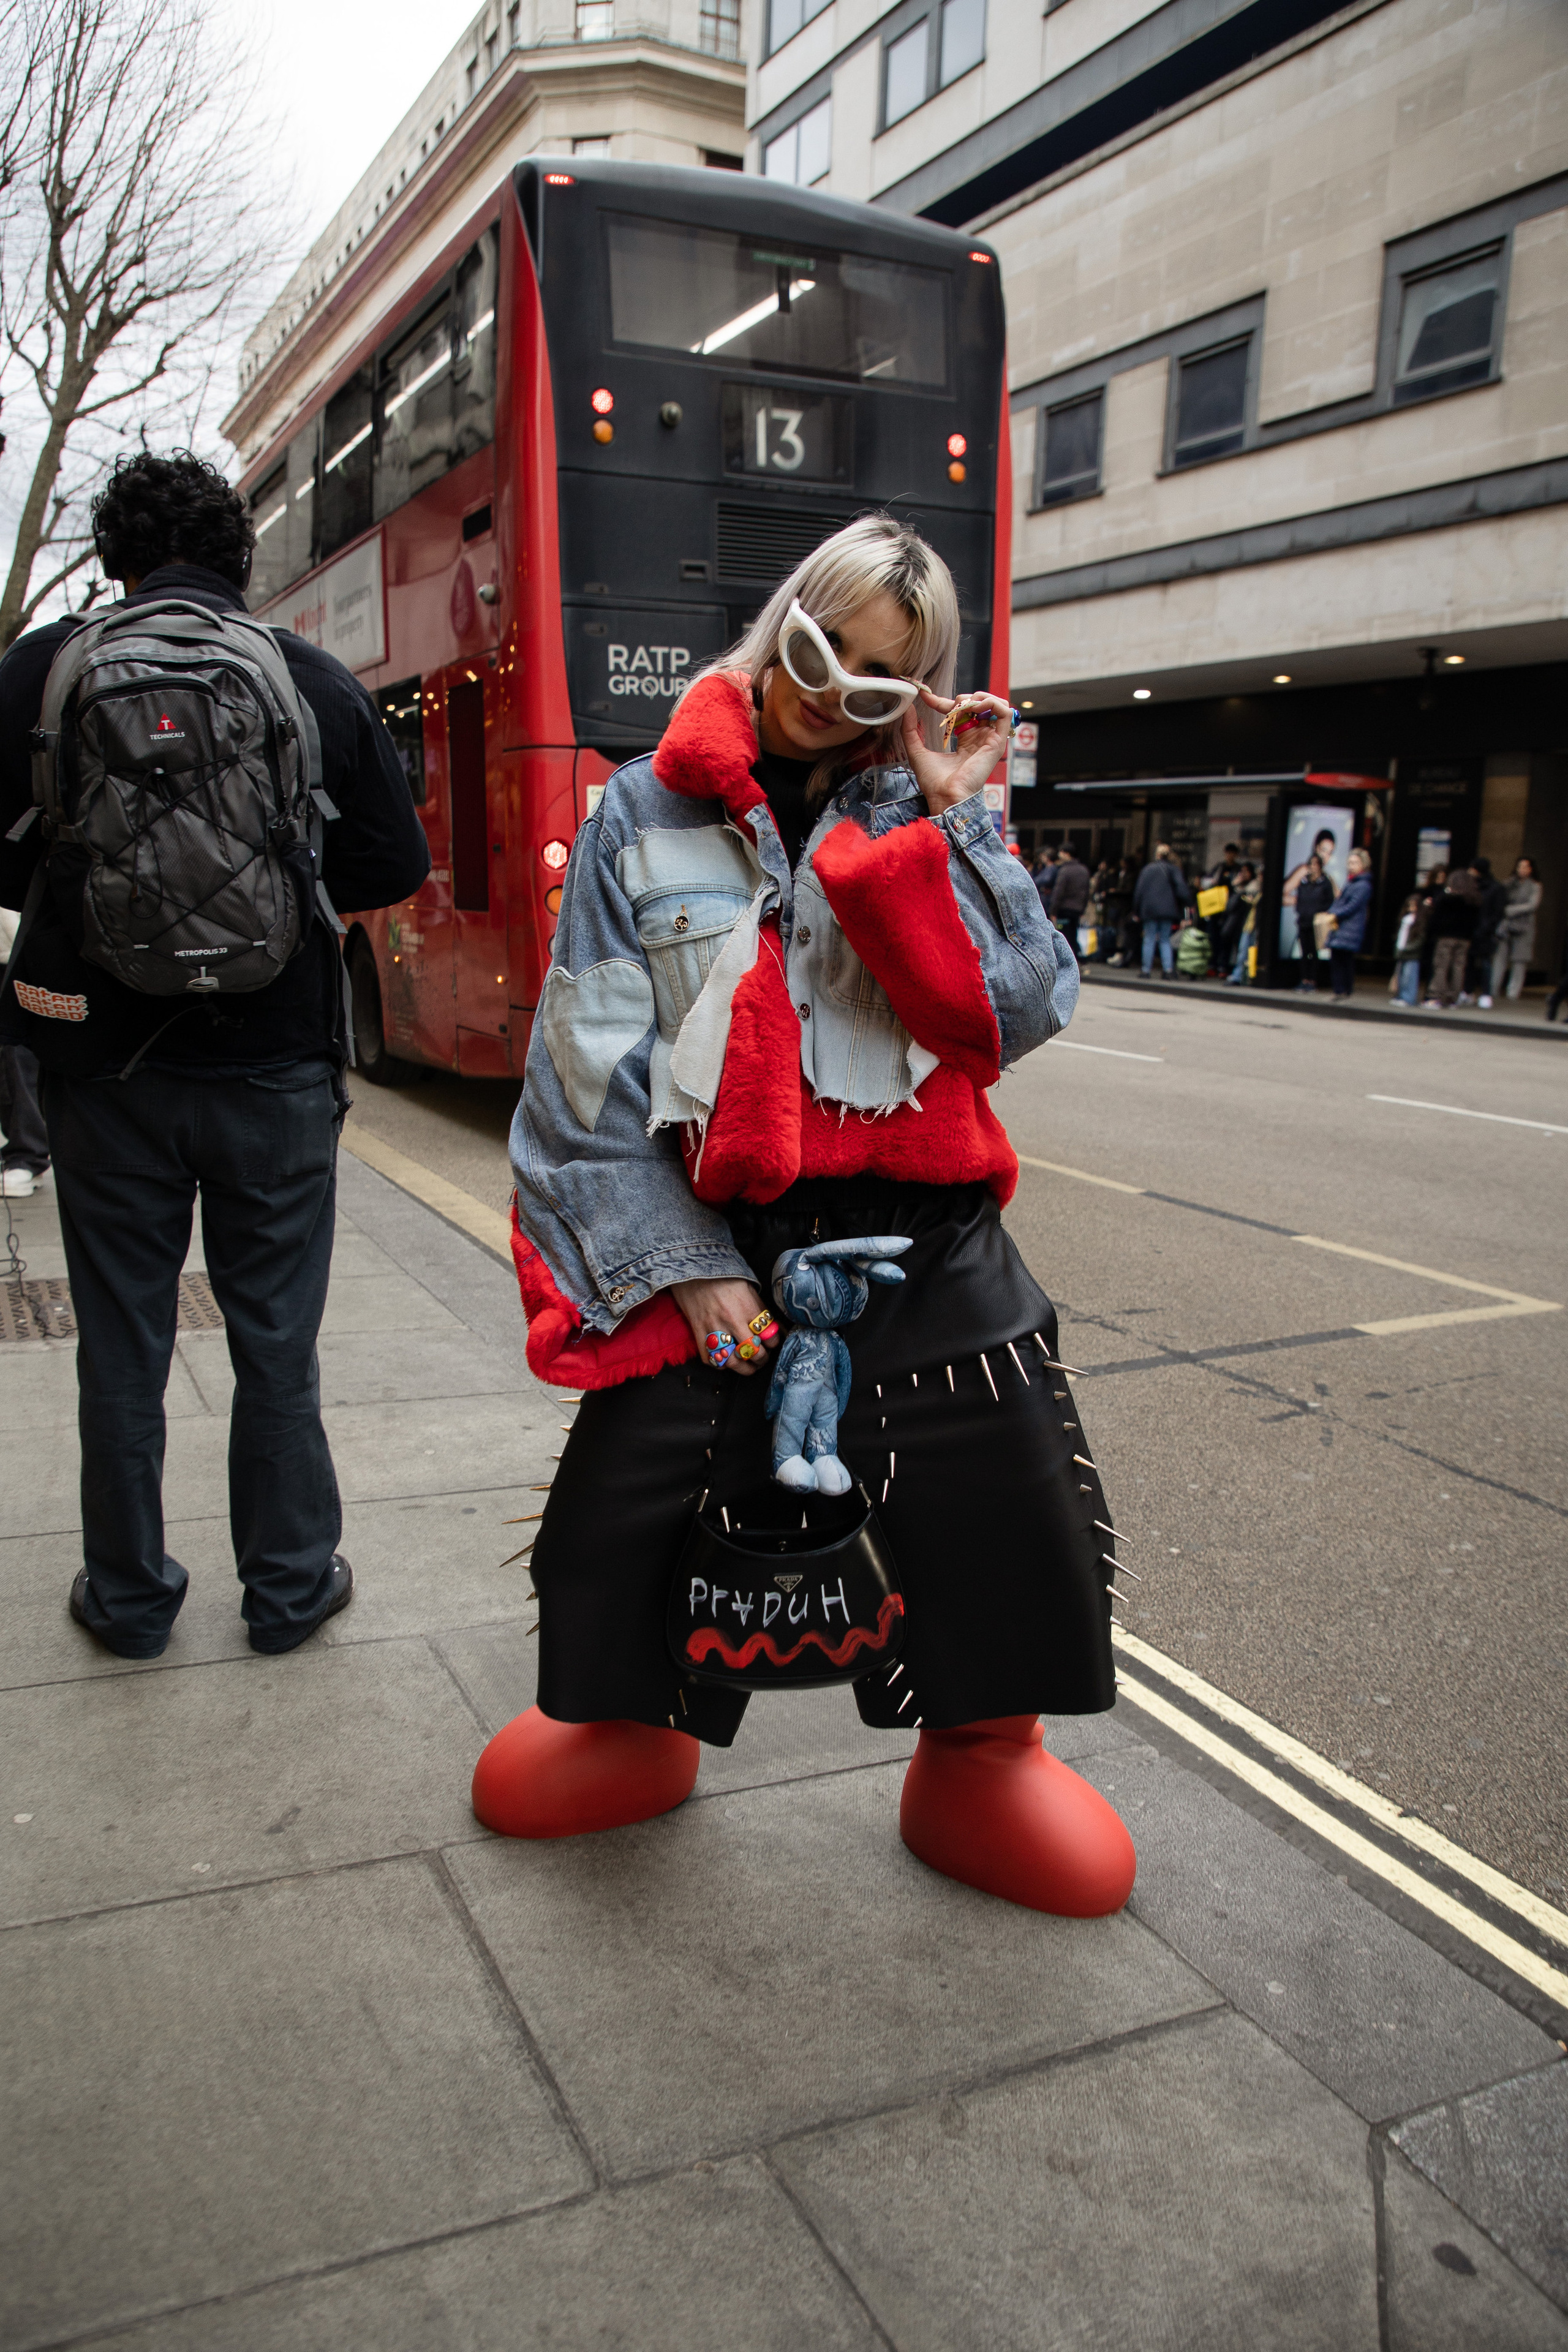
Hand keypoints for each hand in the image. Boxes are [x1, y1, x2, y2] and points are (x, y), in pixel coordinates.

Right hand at [671, 1277, 779, 1376]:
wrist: (693, 1269)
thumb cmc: (723, 1278)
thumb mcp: (748, 1289)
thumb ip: (761, 1310)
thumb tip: (777, 1328)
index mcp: (747, 1307)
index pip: (769, 1335)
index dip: (774, 1343)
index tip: (772, 1343)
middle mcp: (732, 1320)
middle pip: (753, 1352)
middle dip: (762, 1359)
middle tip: (762, 1359)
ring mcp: (714, 1328)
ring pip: (733, 1361)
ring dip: (744, 1369)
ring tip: (748, 1368)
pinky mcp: (698, 1333)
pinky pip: (710, 1359)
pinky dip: (720, 1365)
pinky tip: (726, 1361)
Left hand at [898, 690, 1012, 816]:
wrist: (945, 797)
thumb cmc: (934, 783)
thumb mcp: (917, 751)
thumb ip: (910, 730)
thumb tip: (908, 708)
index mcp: (965, 740)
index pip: (959, 712)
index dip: (943, 702)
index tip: (925, 697)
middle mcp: (980, 737)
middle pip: (978, 705)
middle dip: (963, 698)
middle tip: (949, 707)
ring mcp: (989, 739)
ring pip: (996, 705)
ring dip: (981, 697)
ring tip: (965, 704)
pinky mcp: (997, 742)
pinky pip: (1004, 713)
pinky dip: (991, 703)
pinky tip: (975, 707)